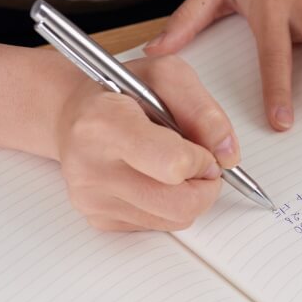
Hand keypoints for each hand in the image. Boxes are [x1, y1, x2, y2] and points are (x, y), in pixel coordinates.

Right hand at [55, 56, 238, 230]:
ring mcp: (92, 199)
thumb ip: (204, 111)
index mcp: (104, 124)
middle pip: (182, 204)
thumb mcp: (167, 77)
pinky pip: (160, 225)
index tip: (200, 146)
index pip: (175, 165)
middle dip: (205, 184)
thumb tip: (227, 156)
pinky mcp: (98, 219)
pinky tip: (153, 178)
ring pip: (177, 219)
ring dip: (191, 194)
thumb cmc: (122, 93)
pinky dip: (170, 204)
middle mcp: (91, 168)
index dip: (202, 159)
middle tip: (200, 162)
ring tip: (174, 166)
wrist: (74, 115)